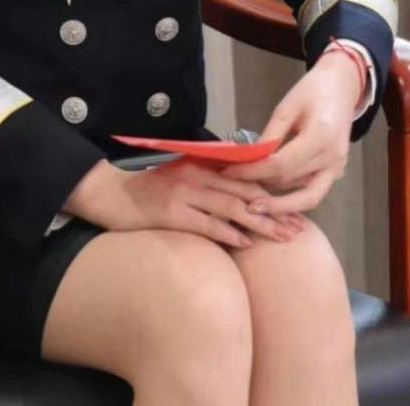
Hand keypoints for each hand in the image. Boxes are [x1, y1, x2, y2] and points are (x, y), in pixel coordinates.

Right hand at [64, 157, 306, 247]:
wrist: (110, 194)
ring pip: (231, 208)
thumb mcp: (179, 176)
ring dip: (260, 223)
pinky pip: (207, 224)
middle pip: (244, 193)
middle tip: (298, 228)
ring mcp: (184, 194)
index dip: (270, 192)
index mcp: (200, 165)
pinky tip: (247, 243)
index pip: (243, 177)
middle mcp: (196, 176)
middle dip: (274, 211)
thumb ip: (206, 180)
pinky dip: (229, 233)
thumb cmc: (147, 190)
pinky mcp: (173, 213)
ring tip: (282, 236)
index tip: (293, 207)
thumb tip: (238, 193)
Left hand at [218, 50, 362, 215]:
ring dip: (277, 200)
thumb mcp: (286, 107)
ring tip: (249, 199)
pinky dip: (292, 196)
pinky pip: (312, 191)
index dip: (252, 171)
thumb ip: (270, 136)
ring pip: (303, 196)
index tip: (229, 172)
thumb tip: (248, 159)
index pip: (280, 165)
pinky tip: (271, 196)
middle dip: (260, 188)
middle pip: (289, 183)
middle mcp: (332, 158)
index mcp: (320, 136)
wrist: (342, 87)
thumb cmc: (313, 91)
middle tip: (234, 189)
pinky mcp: (336, 172)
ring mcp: (337, 168)